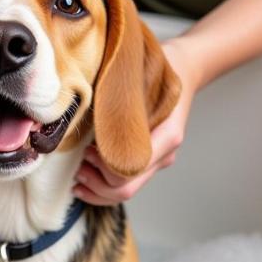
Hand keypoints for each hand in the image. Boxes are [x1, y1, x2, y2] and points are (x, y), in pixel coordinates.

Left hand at [74, 37, 199, 205]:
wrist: (183, 69)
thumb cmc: (158, 70)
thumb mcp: (138, 80)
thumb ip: (119, 104)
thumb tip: (85, 116)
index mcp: (166, 135)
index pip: (128, 168)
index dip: (102, 166)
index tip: (86, 151)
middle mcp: (164, 153)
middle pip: (126, 188)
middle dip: (96, 183)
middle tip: (78, 168)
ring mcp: (158, 160)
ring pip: (125, 192)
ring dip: (97, 189)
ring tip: (79, 174)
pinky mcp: (149, 162)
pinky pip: (127, 185)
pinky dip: (103, 188)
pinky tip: (86, 182)